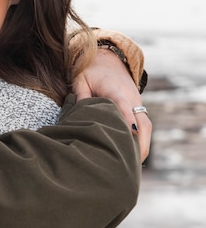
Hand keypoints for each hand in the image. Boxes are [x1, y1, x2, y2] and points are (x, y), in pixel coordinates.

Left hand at [72, 47, 150, 161]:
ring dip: (143, 145)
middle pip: (143, 123)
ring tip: (133, 165)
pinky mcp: (137, 109)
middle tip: (132, 163)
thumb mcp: (81, 80)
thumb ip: (81, 96)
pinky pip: (144, 127)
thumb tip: (80, 115)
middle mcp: (132, 99)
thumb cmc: (91, 72)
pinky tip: (133, 156)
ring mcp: (137, 104)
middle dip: (141, 143)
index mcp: (116, 91)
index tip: (131, 136)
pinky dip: (141, 141)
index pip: (124, 107)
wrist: (108, 61)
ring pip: (146, 127)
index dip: (128, 121)